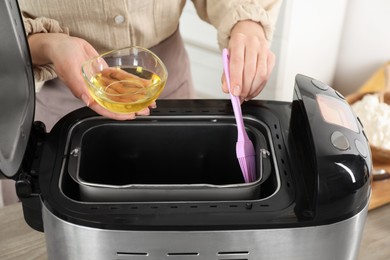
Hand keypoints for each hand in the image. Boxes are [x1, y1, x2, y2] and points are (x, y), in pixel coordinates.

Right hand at [28, 33, 152, 118]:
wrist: (62, 43)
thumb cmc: (61, 56)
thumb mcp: (69, 71)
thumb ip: (77, 87)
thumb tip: (87, 100)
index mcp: (86, 93)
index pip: (104, 108)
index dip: (118, 113)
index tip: (131, 116)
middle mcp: (96, 90)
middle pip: (116, 102)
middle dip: (132, 106)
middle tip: (147, 109)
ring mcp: (102, 82)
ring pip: (121, 92)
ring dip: (135, 96)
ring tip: (149, 100)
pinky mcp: (105, 72)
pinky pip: (121, 79)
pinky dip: (132, 82)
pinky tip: (143, 84)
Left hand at [222, 20, 274, 101]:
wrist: (249, 35)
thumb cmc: (237, 49)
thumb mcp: (227, 58)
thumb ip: (226, 74)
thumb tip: (226, 89)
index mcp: (239, 40)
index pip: (237, 62)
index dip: (236, 79)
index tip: (234, 92)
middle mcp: (253, 43)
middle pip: (250, 70)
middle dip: (245, 87)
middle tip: (239, 97)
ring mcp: (264, 49)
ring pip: (261, 74)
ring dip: (252, 89)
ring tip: (245, 95)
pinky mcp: (271, 56)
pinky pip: (267, 76)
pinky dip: (259, 87)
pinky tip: (252, 91)